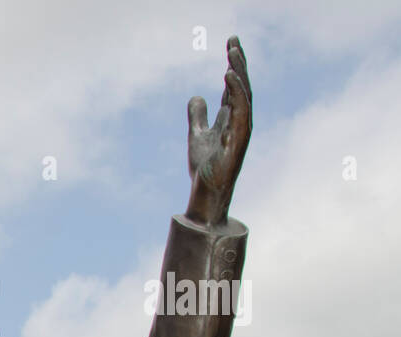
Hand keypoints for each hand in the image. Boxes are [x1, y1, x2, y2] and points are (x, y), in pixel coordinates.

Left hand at [185, 36, 252, 226]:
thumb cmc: (206, 166)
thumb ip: (198, 116)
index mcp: (232, 117)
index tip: (231, 43)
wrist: (205, 191)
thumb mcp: (196, 135)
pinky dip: (237, 93)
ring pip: (244, 95)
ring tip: (231, 54)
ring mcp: (241, 129)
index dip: (234, 64)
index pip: (234, 86)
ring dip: (239, 73)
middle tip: (232, 40)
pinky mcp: (237, 139)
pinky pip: (240, 111)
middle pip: (242, 86)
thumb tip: (196, 96)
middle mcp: (240, 120)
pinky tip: (228, 77)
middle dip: (239, 62)